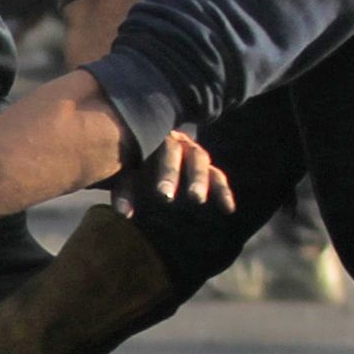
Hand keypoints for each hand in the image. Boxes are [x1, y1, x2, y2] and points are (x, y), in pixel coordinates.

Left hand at [113, 130, 231, 222]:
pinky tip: (229, 209)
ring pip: (200, 161)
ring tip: (197, 200)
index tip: (164, 195)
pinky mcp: (205, 164)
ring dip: (201, 181)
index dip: (165, 174)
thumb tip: (124, 214)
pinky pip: (217, 175)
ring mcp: (192, 151)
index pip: (158, 152)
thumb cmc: (134, 161)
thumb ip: (124, 191)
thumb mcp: (126, 173)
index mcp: (153, 138)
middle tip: (172, 196)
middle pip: (177, 154)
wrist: (149, 143)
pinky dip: (223, 191)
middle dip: (176, 175)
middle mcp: (175, 141)